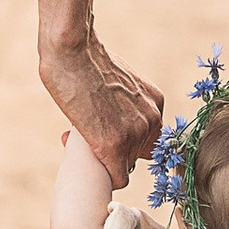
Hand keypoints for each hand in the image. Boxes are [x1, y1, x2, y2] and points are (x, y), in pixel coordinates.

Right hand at [39, 27, 163, 186]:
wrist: (73, 51)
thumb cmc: (86, 60)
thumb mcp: (117, 81)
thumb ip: (122, 103)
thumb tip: (108, 123)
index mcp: (154, 101)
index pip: (147, 136)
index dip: (125, 139)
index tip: (102, 131)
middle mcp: (151, 118)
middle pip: (137, 153)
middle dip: (112, 150)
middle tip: (85, 134)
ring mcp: (135, 133)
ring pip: (125, 166)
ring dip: (102, 159)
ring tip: (77, 138)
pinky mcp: (115, 145)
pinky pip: (118, 178)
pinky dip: (104, 177)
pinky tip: (87, 165)